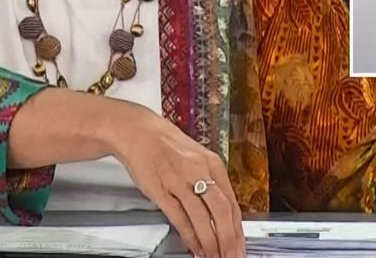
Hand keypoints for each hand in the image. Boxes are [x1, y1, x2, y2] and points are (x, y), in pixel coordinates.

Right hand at [110, 103, 244, 256]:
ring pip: (201, 218)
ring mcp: (179, 180)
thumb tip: (222, 213)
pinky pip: (179, 217)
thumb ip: (210, 182)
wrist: (135, 131)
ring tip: (212, 256)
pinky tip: (194, 246)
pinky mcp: (159, 189)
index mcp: (212, 163)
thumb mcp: (196, 157)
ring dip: (209, 242)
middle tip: (231, 256)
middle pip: (222, 212)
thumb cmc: (164, 144)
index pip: (232, 203)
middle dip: (229, 240)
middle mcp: (198, 171)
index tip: (240, 246)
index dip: (238, 230)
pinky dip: (189, 236)